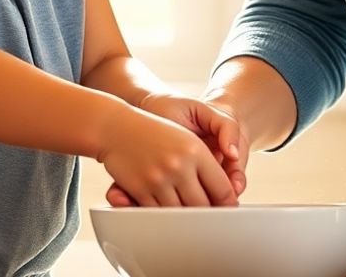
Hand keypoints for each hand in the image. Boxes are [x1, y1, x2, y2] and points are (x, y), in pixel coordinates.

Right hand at [95, 105, 237, 207]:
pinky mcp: (140, 190)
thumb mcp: (187, 138)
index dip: (227, 203)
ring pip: (181, 213)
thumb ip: (208, 163)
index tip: (228, 209)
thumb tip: (227, 193)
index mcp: (195, 151)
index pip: (221, 188)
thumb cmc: (155, 132)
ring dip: (186, 217)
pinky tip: (168, 210)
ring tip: (190, 217)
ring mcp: (158, 179)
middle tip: (210, 216)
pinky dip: (165, 215)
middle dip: (208, 214)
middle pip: (203, 206)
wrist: (117, 127)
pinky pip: (159, 213)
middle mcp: (178, 165)